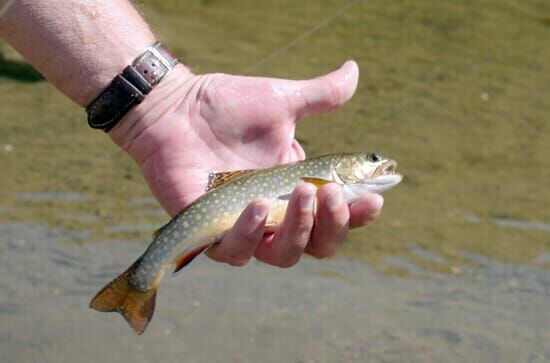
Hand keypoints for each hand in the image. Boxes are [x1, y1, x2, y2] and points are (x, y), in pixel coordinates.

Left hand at [111, 60, 383, 266]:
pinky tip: (257, 203)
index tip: (374, 197)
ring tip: (300, 192)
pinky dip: (248, 232)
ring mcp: (244, 226)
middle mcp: (276, 215)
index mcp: (298, 188)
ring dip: (298, 231)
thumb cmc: (228, 106)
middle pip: (318, 246)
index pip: (338, 216)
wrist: (177, 106)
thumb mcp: (282, 101)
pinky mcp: (211, 231)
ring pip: (282, 255)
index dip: (359, 215)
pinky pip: (234, 251)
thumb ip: (320, 96)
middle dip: (331, 224)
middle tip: (329, 192)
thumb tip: (354, 70)